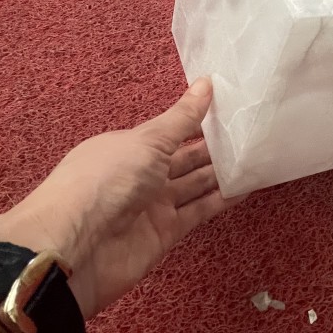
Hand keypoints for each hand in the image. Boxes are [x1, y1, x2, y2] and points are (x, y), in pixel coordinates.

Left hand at [0, 77, 243, 318]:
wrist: (74, 248)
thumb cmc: (102, 182)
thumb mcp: (146, 141)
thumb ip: (181, 119)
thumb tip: (206, 84)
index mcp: (129, 146)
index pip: (171, 130)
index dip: (199, 119)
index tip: (232, 107)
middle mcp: (141, 174)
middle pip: (185, 158)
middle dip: (216, 147)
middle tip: (253, 132)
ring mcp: (152, 206)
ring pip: (195, 185)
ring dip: (223, 173)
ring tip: (258, 156)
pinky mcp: (164, 234)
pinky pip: (198, 212)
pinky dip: (221, 201)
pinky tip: (246, 187)